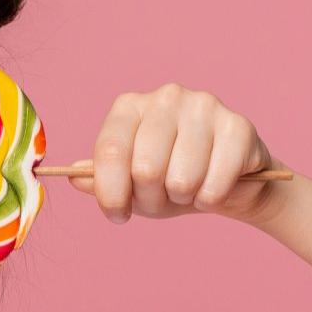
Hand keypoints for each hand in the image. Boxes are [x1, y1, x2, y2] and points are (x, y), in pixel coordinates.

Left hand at [64, 82, 279, 224]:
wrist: (229, 182)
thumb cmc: (171, 179)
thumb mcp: (130, 184)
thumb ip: (100, 180)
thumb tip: (73, 177)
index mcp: (129, 106)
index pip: (109, 152)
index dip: (110, 194)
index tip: (118, 215)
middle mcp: (166, 96)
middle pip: (145, 169)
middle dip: (152, 199)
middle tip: (163, 197)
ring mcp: (204, 106)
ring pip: (181, 180)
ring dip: (184, 199)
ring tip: (190, 189)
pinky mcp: (238, 126)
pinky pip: (214, 185)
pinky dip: (211, 200)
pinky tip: (215, 187)